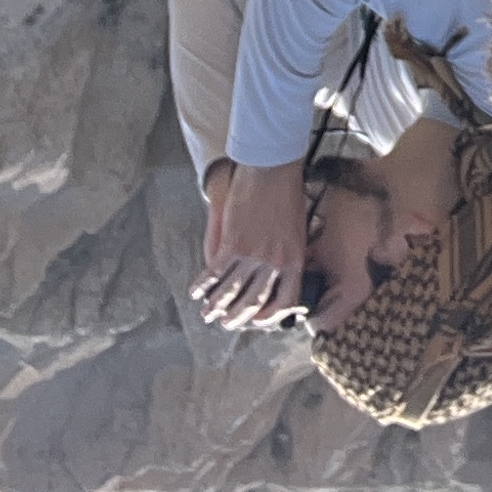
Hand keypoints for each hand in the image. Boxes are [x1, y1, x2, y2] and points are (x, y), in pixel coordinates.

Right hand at [193, 160, 310, 328]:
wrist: (272, 168)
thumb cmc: (287, 194)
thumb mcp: (297, 230)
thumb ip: (288, 256)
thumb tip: (278, 277)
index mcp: (294, 261)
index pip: (285, 301)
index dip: (269, 317)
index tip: (257, 321)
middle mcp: (275, 263)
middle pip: (254, 302)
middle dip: (237, 317)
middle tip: (226, 324)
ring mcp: (253, 255)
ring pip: (231, 291)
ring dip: (216, 305)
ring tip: (207, 313)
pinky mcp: (233, 244)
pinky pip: (215, 273)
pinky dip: (203, 285)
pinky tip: (195, 292)